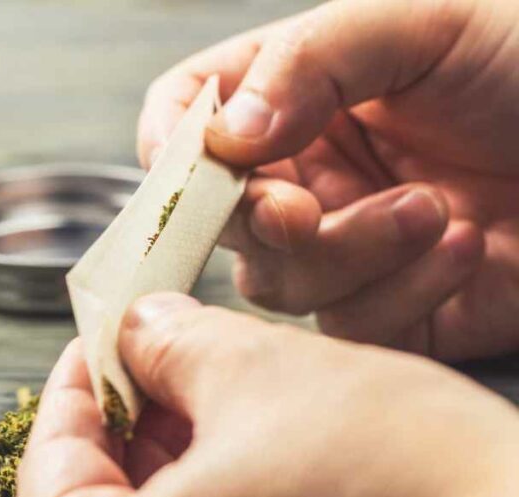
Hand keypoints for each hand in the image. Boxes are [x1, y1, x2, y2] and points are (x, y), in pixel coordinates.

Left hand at [15, 293, 518, 496]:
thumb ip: (170, 345)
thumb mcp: (257, 376)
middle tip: (154, 346)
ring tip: (207, 385)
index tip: (99, 332)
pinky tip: (245, 449)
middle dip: (128, 416)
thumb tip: (140, 328)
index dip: (78, 377)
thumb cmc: (397, 496)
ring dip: (170, 458)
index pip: (49, 463)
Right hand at [138, 0, 518, 360]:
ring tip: (433, 209)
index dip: (173, 146)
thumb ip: (308, 62)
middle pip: (219, 219)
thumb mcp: (425, 22)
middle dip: (258, 223)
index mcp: (297, 93)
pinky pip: (352, 323)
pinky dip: (405, 289)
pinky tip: (467, 246)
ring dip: (349, 253)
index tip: (203, 167)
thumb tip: (222, 138)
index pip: (187, 116)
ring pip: (277, 284)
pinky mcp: (391, 307)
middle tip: (302, 214)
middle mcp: (308, 170)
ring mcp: (344, 243)